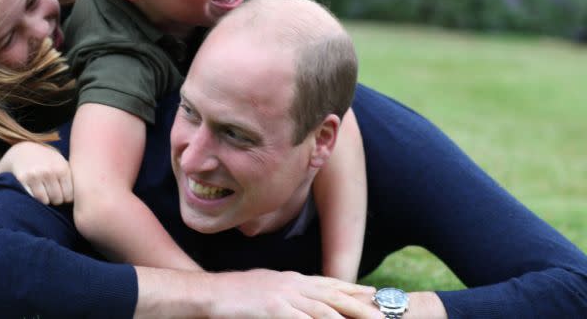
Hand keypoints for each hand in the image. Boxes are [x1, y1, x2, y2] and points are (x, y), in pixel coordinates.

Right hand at [2, 142, 72, 205]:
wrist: (23, 150)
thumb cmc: (47, 160)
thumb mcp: (61, 162)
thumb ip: (71, 176)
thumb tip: (83, 195)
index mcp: (62, 168)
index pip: (69, 195)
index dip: (67, 198)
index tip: (64, 195)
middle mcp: (49, 171)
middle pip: (57, 199)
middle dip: (57, 200)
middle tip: (54, 195)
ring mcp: (35, 175)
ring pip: (45, 200)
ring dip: (46, 200)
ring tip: (46, 194)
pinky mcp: (23, 179)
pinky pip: (32, 197)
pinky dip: (35, 198)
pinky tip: (36, 191)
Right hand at [209, 270, 378, 318]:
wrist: (209, 293)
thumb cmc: (234, 296)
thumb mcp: (266, 290)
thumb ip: (287, 295)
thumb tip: (301, 304)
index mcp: (292, 279)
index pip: (329, 283)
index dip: (353, 290)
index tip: (374, 295)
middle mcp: (292, 284)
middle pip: (334, 295)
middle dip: (361, 306)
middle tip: (384, 315)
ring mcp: (283, 295)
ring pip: (325, 308)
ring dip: (349, 317)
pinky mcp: (273, 308)